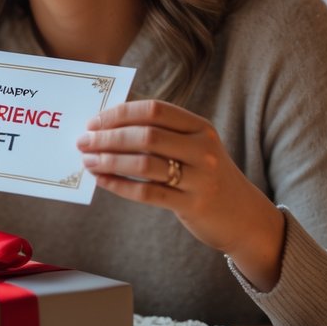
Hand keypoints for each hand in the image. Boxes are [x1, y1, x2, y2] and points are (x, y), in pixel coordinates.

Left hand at [77, 99, 284, 290]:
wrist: (243, 215)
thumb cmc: (207, 176)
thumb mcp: (194, 147)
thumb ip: (161, 134)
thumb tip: (109, 125)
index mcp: (200, 127)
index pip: (154, 110)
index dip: (120, 113)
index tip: (94, 121)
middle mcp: (203, 148)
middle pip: (146, 135)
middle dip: (108, 137)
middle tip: (83, 142)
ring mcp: (200, 177)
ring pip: (144, 164)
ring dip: (109, 160)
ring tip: (88, 161)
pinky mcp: (193, 205)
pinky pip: (147, 193)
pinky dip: (119, 185)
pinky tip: (102, 180)